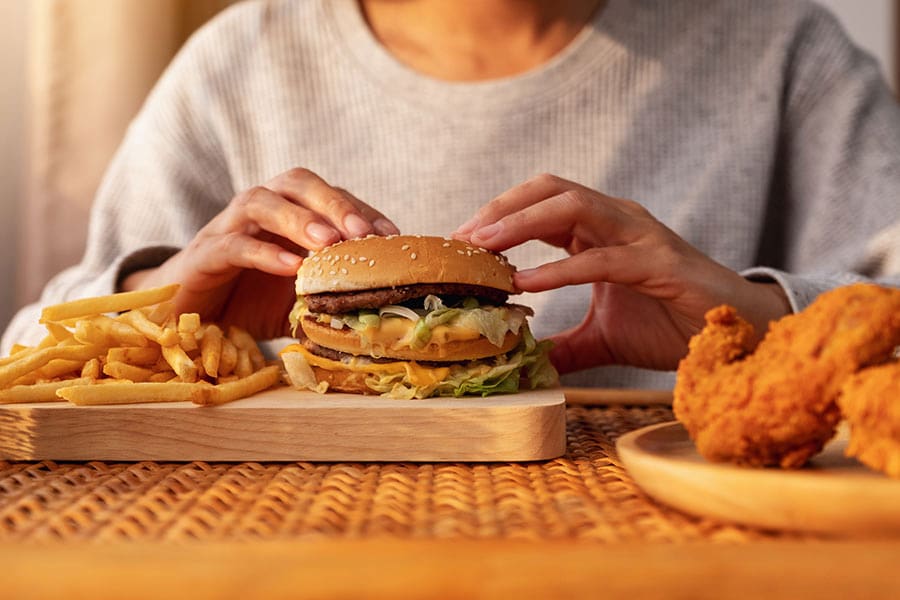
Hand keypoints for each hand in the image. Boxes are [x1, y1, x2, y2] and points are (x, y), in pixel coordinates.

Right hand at [123, 168, 398, 339]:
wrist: (184, 317)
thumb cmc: (248, 301)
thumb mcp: (299, 299)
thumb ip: (331, 295)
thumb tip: (378, 310)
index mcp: (286, 214)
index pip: (328, 196)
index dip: (361, 209)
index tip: (391, 235)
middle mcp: (258, 212)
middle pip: (296, 183)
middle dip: (333, 202)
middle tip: (362, 230)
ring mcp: (227, 229)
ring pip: (261, 202)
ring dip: (298, 218)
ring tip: (329, 242)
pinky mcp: (204, 256)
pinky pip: (234, 244)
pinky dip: (264, 253)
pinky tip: (290, 268)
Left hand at [454, 174, 789, 372]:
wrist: (735, 333)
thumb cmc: (672, 324)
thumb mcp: (601, 338)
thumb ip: (563, 345)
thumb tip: (526, 364)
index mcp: (601, 229)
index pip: (539, 203)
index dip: (497, 215)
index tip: (459, 243)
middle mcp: (618, 219)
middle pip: (549, 190)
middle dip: (500, 209)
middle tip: (461, 239)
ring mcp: (641, 235)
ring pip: (573, 208)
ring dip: (521, 224)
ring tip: (483, 248)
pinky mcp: (659, 263)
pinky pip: (602, 257)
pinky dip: (561, 267)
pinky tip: (526, 283)